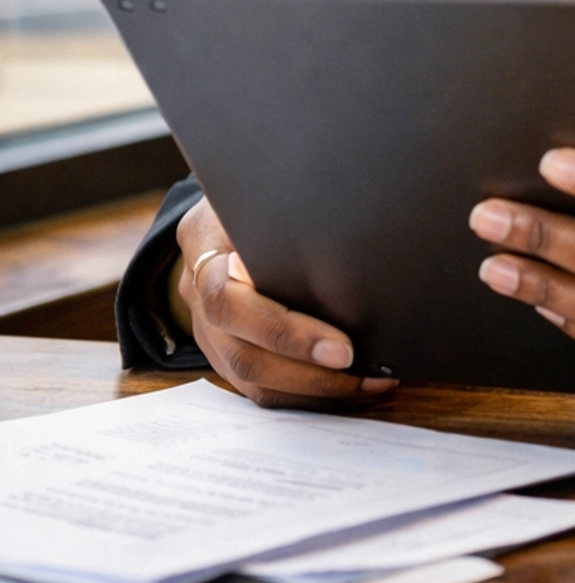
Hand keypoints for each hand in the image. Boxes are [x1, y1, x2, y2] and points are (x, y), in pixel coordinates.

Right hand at [169, 198, 397, 409]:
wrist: (217, 210)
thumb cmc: (253, 195)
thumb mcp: (262, 189)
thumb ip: (284, 213)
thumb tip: (348, 231)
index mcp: (202, 246)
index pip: (231, 303)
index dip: (285, 332)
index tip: (341, 347)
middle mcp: (197, 296)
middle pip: (242, 354)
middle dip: (307, 372)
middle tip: (361, 370)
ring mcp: (207, 330)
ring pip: (250, 380)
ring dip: (312, 390)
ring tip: (368, 383)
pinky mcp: (223, 351)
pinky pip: (258, 387)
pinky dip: (303, 393)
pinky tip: (347, 385)